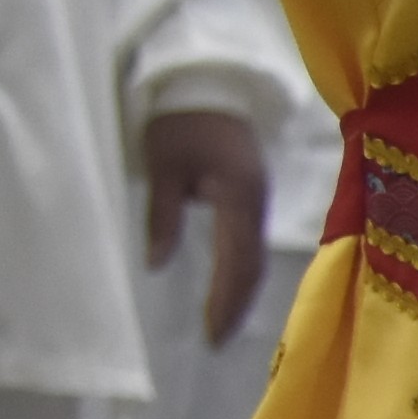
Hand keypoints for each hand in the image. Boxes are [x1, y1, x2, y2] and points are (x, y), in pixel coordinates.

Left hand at [136, 108, 270, 347]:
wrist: (209, 78)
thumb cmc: (179, 118)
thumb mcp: (162, 163)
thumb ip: (162, 215)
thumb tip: (158, 265)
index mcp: (238, 195)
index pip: (236, 260)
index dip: (227, 300)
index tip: (212, 334)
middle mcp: (257, 202)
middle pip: (253, 264)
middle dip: (238, 303)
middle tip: (218, 340)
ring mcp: (260, 197)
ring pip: (256, 254)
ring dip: (242, 290)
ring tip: (224, 323)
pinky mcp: (254, 192)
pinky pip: (252, 240)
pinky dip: (242, 269)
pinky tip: (230, 286)